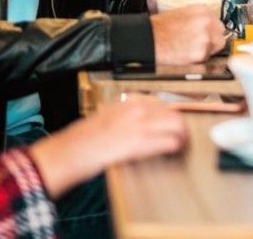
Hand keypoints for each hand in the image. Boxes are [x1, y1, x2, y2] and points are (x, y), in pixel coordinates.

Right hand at [28, 97, 187, 197]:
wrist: (71, 151)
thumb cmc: (84, 137)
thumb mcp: (108, 114)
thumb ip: (127, 113)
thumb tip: (145, 119)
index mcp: (129, 100)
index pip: (163, 104)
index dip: (171, 116)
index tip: (174, 124)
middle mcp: (137, 108)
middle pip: (174, 113)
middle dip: (181, 127)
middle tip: (181, 137)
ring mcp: (139, 124)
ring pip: (177, 125)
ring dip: (182, 137)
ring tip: (180, 145)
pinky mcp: (139, 142)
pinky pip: (169, 142)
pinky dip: (174, 147)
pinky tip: (172, 151)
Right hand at [150, 5, 226, 64]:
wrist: (150, 38)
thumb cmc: (160, 27)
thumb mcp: (182, 12)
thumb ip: (197, 17)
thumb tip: (207, 25)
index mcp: (202, 10)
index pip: (217, 21)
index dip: (212, 29)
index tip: (208, 33)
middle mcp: (207, 22)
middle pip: (220, 33)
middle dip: (213, 39)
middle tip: (200, 43)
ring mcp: (205, 37)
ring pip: (216, 47)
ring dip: (207, 49)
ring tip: (191, 49)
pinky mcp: (201, 52)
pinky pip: (207, 58)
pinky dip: (199, 58)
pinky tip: (187, 54)